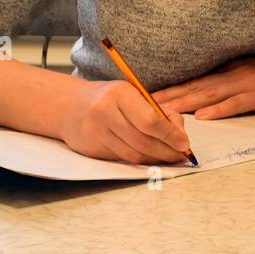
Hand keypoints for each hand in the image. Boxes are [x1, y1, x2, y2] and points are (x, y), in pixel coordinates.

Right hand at [60, 79, 192, 165]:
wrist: (70, 106)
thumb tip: (179, 135)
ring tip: (167, 157)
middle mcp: (105, 112)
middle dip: (166, 151)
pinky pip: (122, 159)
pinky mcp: (92, 149)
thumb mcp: (133, 94)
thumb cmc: (110, 99)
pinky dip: (139, 160)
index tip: (184, 144)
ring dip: (155, 159)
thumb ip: (158, 111)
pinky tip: (149, 157)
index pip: (150, 120)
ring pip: (134, 154)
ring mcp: (96, 132)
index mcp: (120, 93)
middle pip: (143, 141)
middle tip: (180, 155)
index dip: (170, 135)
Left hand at [151, 56, 254, 118]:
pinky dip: (216, 112)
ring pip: (208, 94)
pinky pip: (235, 104)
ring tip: (160, 113)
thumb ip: (235, 82)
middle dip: (168, 96)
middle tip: (141, 104)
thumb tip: (211, 99)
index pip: (196, 79)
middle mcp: (234, 73)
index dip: (172, 87)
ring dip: (183, 104)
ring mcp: (247, 83)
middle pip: (195, 86)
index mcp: (232, 68)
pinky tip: (200, 118)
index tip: (148, 94)